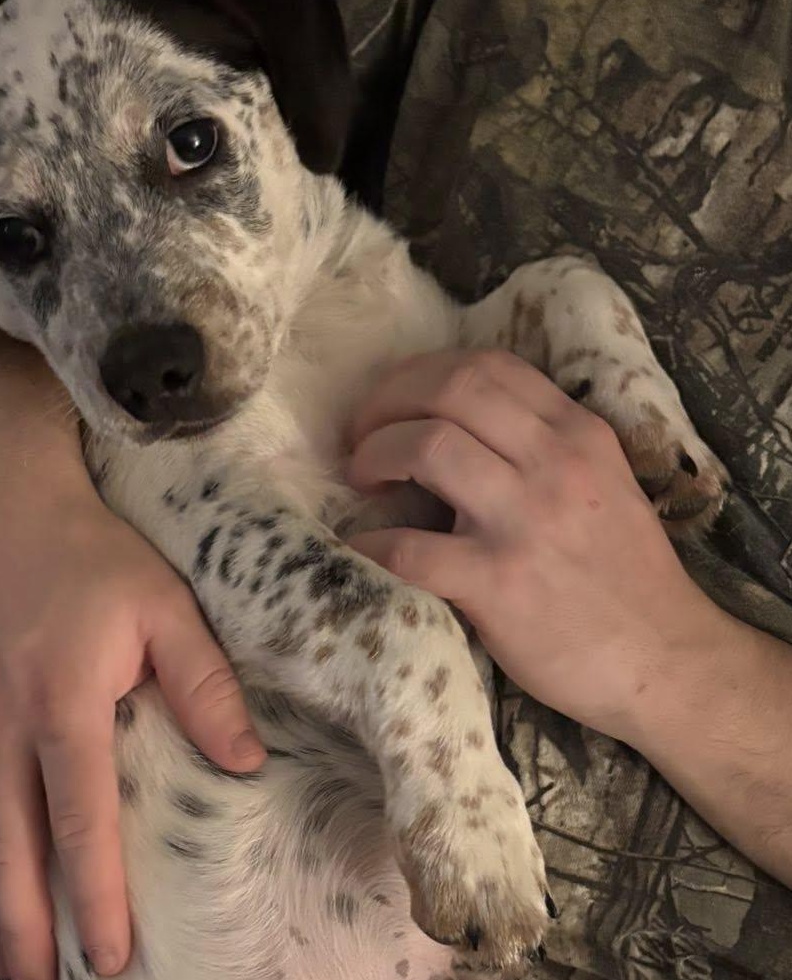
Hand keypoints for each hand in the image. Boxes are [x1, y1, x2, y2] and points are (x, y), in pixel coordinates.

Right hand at [0, 436, 264, 979]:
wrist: (1, 504)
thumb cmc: (88, 552)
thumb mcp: (162, 605)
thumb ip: (205, 684)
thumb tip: (247, 762)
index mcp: (63, 706)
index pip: (80, 824)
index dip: (96, 899)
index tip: (114, 959)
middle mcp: (4, 728)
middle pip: (9, 852)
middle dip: (26, 932)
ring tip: (5, 965)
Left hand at [344, 349, 729, 743]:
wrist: (665, 661)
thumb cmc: (623, 573)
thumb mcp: (601, 481)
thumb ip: (541, 444)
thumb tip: (452, 422)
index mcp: (577, 433)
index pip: (486, 366)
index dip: (420, 373)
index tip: (393, 401)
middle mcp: (554, 463)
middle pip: (449, 388)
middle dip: (386, 401)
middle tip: (361, 433)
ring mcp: (525, 521)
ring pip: (425, 446)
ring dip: (373, 455)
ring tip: (363, 480)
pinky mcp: (498, 583)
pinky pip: (409, 549)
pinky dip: (370, 545)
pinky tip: (360, 550)